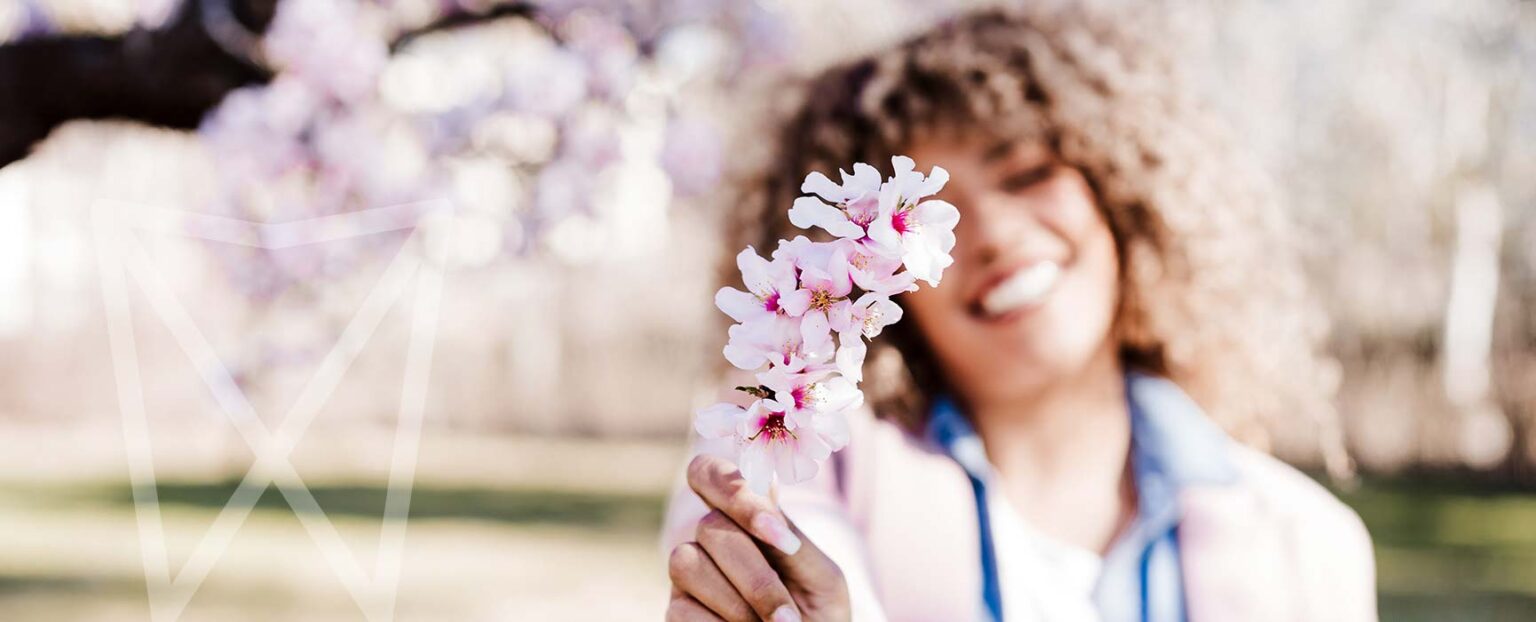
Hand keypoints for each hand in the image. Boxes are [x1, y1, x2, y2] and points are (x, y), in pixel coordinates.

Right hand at [666, 454, 851, 621]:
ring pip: (687, 562)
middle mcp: (710, 538)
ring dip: (739, 605)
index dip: (733, 491)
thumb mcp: (822, 579)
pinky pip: (682, 610)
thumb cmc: (819, 613)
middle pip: (709, 525)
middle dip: (755, 578)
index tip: (778, 535)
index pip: (711, 472)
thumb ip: (794, 540)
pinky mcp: (676, 611)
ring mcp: (689, 573)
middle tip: (787, 618)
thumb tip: (768, 501)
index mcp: (746, 517)